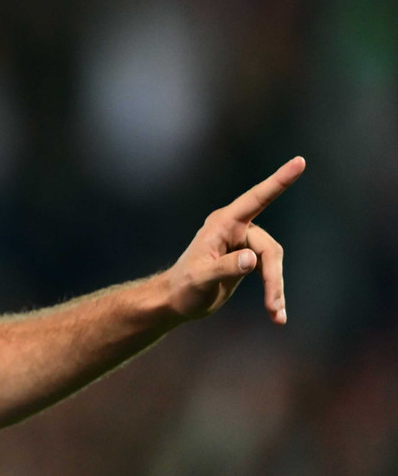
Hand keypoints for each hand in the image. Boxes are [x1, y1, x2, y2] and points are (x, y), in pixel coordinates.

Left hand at [162, 156, 304, 324]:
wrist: (176, 301)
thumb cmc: (183, 287)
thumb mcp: (201, 278)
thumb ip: (225, 268)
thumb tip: (253, 260)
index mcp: (223, 224)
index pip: (256, 199)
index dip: (279, 181)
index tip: (299, 161)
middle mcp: (235, 229)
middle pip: (270, 249)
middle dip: (273, 278)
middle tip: (273, 306)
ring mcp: (243, 244)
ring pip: (273, 262)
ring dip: (275, 289)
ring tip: (275, 314)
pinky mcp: (248, 260)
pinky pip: (270, 272)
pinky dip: (274, 293)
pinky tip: (277, 315)